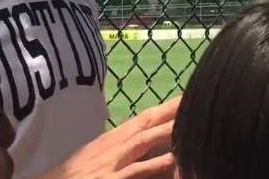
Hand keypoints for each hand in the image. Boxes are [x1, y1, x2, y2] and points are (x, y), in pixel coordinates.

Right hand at [35, 96, 179, 178]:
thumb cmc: (72, 176)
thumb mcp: (97, 156)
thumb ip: (120, 148)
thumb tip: (143, 139)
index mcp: (112, 139)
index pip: (143, 118)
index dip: (166, 107)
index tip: (188, 96)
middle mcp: (113, 146)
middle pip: (146, 123)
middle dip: (171, 111)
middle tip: (197, 99)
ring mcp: (111, 163)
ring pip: (142, 142)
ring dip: (165, 132)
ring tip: (190, 123)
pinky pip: (134, 172)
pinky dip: (152, 165)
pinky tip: (171, 160)